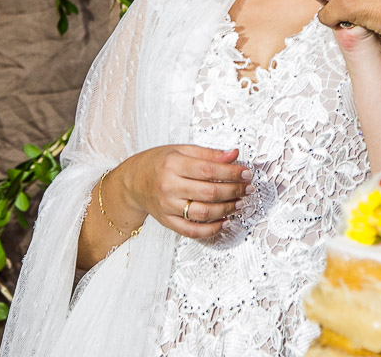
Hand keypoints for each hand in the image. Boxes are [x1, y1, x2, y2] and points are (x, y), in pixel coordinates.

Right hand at [117, 145, 251, 238]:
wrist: (133, 181)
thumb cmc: (158, 162)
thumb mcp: (181, 150)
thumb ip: (208, 153)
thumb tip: (234, 155)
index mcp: (173, 165)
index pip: (209, 170)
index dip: (231, 173)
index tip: (246, 173)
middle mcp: (169, 187)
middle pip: (209, 193)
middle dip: (234, 191)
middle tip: (248, 188)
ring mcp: (168, 207)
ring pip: (203, 213)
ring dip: (227, 209)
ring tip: (240, 203)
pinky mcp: (167, 221)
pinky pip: (192, 230)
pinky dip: (211, 229)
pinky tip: (224, 221)